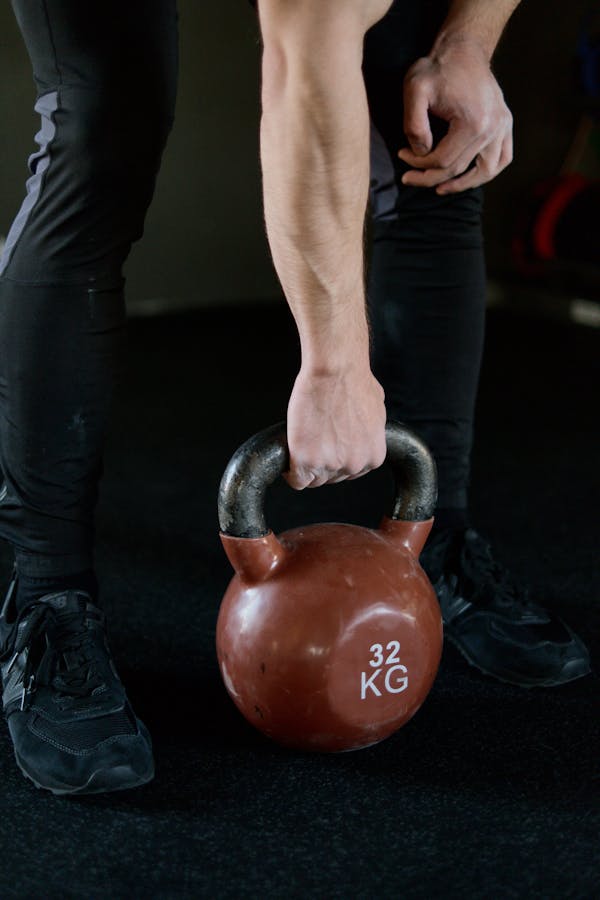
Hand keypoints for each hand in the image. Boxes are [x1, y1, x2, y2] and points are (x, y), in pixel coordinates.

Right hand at [285, 363, 386, 489]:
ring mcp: (329, 465)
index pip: (350, 474)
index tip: (327, 450)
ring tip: (303, 442)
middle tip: (314, 440)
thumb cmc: (355, 381)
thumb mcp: (376, 411)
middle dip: (322, 461)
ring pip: (313, 480)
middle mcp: (354, 465)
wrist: (335, 371)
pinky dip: (290, 472)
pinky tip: (290, 455)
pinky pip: (296, 480)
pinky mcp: (305, 460)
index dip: (335, 460)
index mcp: (372, 457)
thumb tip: (361, 433)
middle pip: (331, 478)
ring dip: (306, 465)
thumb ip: (369, 432)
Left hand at [397, 38, 512, 193]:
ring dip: (462, 184)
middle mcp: (493, 128)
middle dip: (430, 177)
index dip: (419, 165)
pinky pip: (502, 158)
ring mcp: (503, 126)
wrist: (463, 49)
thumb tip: (422, 153)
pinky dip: (487, 171)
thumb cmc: (437, 68)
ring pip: (486, 171)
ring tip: (440, 189)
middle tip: (409, 177)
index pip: (443, 161)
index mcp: (473, 123)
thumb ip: (414, 125)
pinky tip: (469, 176)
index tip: (401, 156)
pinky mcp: (506, 124)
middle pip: (460, 169)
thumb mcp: (415, 90)